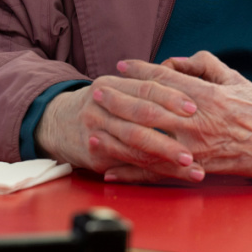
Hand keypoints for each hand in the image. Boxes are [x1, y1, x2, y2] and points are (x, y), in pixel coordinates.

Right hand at [35, 78, 204, 182]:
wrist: (56, 122)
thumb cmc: (101, 104)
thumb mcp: (116, 85)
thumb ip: (145, 82)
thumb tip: (185, 76)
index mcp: (112, 83)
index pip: (146, 88)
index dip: (171, 97)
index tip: (194, 108)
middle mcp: (102, 104)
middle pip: (141, 116)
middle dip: (171, 131)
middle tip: (195, 142)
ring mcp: (96, 130)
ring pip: (136, 144)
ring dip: (166, 157)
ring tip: (191, 165)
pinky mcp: (95, 155)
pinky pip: (127, 164)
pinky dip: (151, 172)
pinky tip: (171, 175)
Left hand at [101, 52, 251, 182]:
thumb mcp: (236, 79)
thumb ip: (206, 66)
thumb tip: (178, 60)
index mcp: (207, 96)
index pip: (166, 80)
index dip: (141, 71)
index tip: (121, 65)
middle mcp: (197, 122)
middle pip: (149, 109)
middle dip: (120, 99)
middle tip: (98, 91)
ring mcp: (195, 149)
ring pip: (148, 142)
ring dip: (118, 135)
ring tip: (95, 128)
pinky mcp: (196, 170)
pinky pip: (159, 172)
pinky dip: (133, 173)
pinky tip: (112, 170)